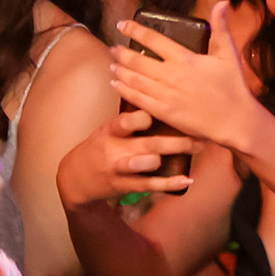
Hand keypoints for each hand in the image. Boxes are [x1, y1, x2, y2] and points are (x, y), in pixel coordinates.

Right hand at [57, 106, 201, 205]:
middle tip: (198, 133)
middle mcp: (115, 149)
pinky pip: (150, 185)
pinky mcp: (126, 186)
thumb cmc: (99, 147)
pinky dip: (171, 183)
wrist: (75, 178)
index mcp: (110, 131)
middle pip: (147, 143)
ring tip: (194, 149)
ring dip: (171, 156)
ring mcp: (121, 169)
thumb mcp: (107, 129)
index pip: (126, 121)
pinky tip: (187, 179)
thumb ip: (129, 117)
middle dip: (175, 139)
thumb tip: (154, 89)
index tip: (165, 106)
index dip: (144, 116)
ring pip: (148, 163)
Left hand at [110, 1, 264, 153]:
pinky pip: (139, 99)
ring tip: (112, 64)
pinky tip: (117, 85)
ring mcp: (166, 95)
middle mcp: (171, 75)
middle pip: (138, 61)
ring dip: (120, 70)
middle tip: (112, 47)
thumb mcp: (228, 54)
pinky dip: (124, 91)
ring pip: (135, 80)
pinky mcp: (164, 112)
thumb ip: (221, 28)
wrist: (235, 120)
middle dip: (121, 53)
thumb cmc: (233, 87)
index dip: (135, 30)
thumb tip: (222, 2)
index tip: (122, 24)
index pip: (153, 39)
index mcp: (184, 59)